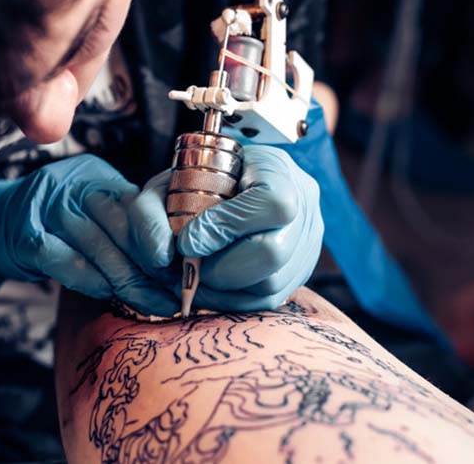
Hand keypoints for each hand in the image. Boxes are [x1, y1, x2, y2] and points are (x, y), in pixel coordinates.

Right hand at [0, 155, 178, 315]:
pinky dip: (90, 280)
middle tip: (173, 293)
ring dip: (128, 281)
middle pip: (120, 225)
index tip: (178, 265)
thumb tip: (175, 264)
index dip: (159, 234)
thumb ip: (124, 227)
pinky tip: (108, 294)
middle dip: (150, 265)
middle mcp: (70, 183)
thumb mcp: (89, 212)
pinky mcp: (24, 235)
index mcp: (95, 174)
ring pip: (97, 245)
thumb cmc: (54, 226)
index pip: (136, 201)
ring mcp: (44, 206)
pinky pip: (65, 260)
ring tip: (152, 302)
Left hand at [129, 145, 323, 311]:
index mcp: (284, 176)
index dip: (225, 227)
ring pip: (269, 285)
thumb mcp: (186, 173)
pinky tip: (207, 286)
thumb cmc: (210, 173)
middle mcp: (306, 213)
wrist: (243, 180)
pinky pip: (265, 300)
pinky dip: (229, 298)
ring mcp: (306, 249)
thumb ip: (167, 202)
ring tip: (194, 276)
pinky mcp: (296, 276)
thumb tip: (178, 251)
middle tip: (188, 265)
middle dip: (220, 267)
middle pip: (273, 254)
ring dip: (221, 288)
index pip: (271, 204)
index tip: (187, 240)